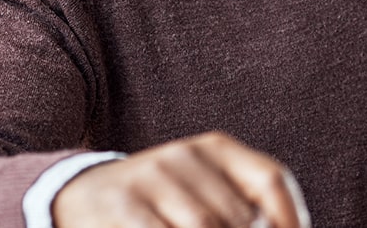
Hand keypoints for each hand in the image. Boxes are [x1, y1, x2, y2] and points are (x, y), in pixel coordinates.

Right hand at [53, 131, 309, 227]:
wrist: (76, 197)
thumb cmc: (157, 206)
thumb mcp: (201, 195)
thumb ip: (238, 211)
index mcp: (214, 148)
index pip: (270, 179)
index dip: (289, 219)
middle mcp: (183, 155)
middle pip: (240, 216)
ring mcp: (151, 178)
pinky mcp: (123, 206)